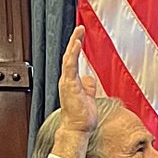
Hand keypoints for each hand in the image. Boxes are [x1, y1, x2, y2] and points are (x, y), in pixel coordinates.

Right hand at [52, 27, 99, 157]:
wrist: (77, 129)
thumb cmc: (82, 117)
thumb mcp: (88, 97)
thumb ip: (88, 86)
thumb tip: (90, 77)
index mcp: (71, 82)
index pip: (73, 60)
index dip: (76, 47)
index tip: (80, 35)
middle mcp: (67, 80)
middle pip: (69, 56)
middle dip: (74, 41)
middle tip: (80, 28)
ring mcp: (67, 82)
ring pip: (68, 59)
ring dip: (73, 44)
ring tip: (79, 32)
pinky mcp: (69, 85)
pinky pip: (69, 66)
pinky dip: (72, 54)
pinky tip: (76, 44)